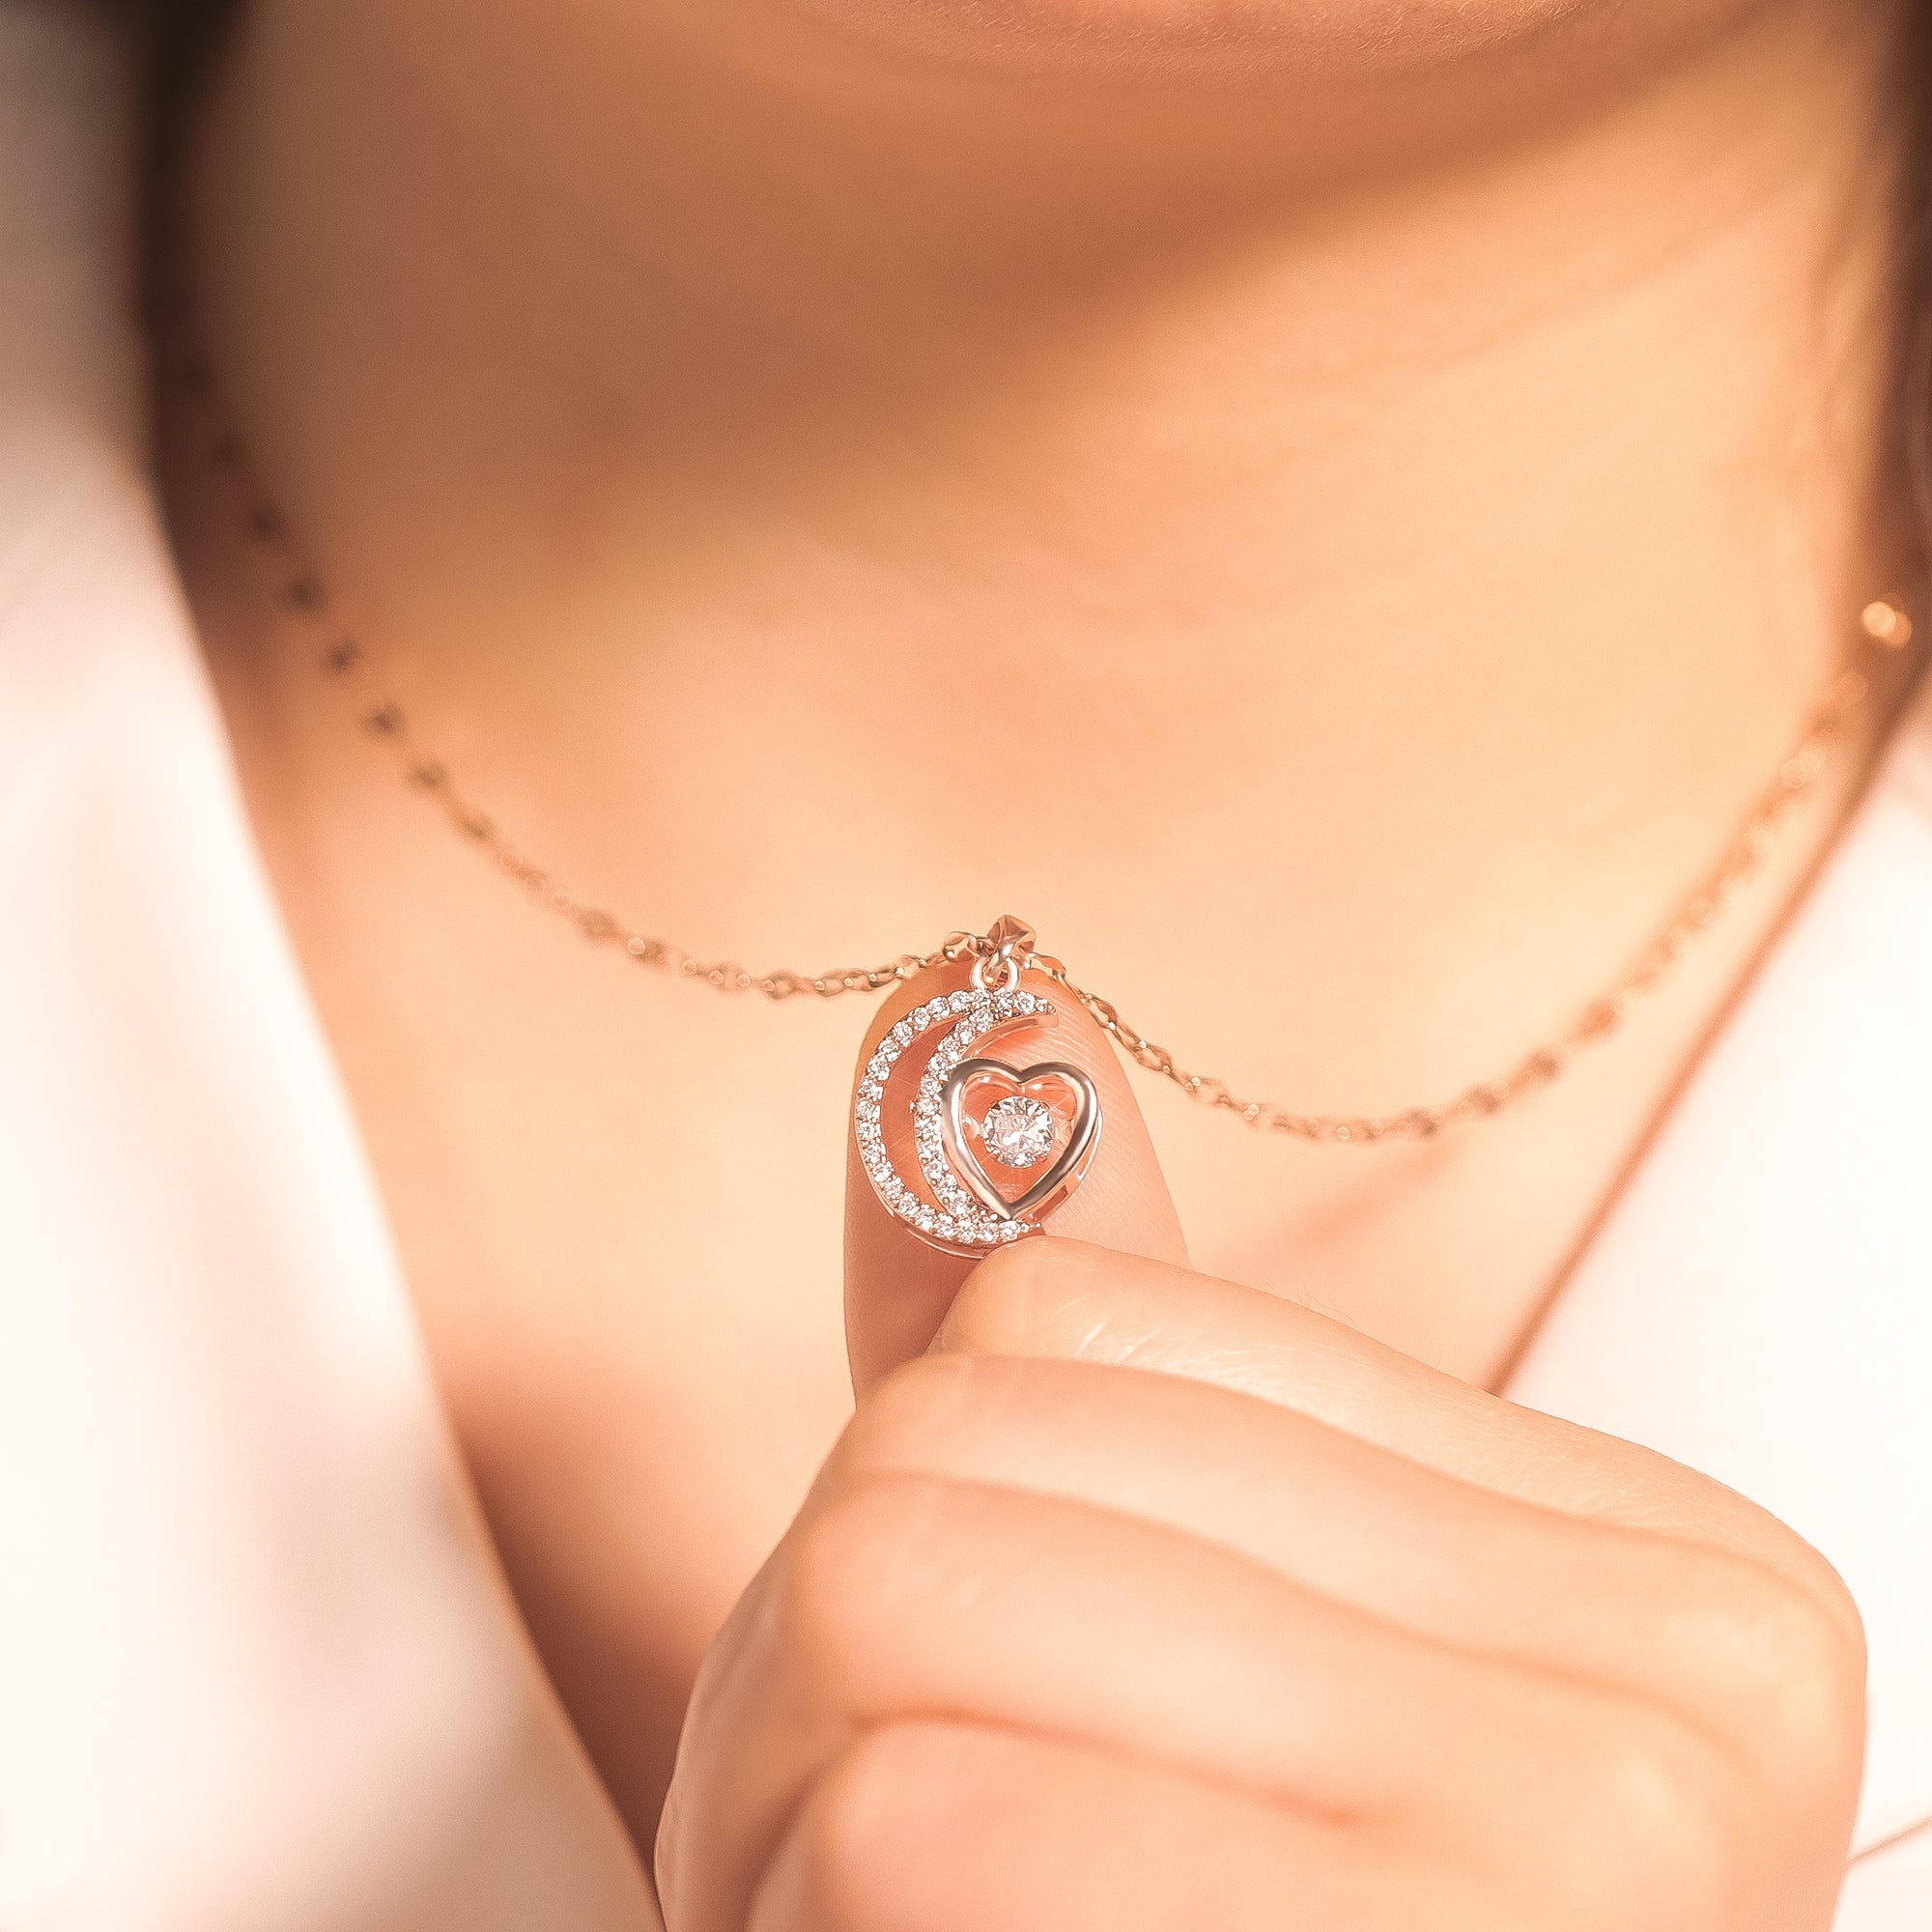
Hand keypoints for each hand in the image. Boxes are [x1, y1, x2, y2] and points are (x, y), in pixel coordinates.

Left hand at [656, 969, 1865, 1931]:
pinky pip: (917, 1827)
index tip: (1033, 1740)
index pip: (1060, 1328)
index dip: (925, 1529)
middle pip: (960, 1463)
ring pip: (902, 1611)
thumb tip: (982, 989)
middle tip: (917, 1893)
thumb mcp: (1160, 1630)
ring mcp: (1586, 1873)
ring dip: (787, 1833)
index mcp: (1675, 1586)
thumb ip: (1097, 1331)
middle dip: (818, 1689)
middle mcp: (1693, 1708)